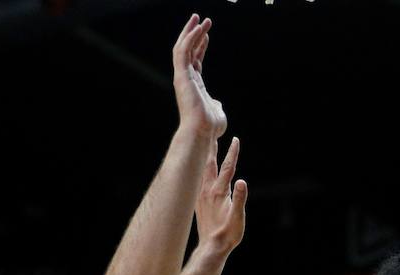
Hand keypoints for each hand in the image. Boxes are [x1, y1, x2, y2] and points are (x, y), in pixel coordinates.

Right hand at [172, 15, 226, 138]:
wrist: (202, 132)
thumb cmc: (210, 126)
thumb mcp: (217, 111)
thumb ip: (216, 104)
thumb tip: (218, 104)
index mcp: (194, 85)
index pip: (195, 60)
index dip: (200, 45)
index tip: (207, 33)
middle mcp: (186, 78)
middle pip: (188, 50)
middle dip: (194, 33)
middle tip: (202, 19)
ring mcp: (182, 76)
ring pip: (183, 47)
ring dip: (191, 31)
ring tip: (199, 18)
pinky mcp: (181, 76)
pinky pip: (183, 51)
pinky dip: (190, 38)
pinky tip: (199, 28)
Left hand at [195, 136, 247, 254]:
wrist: (212, 247)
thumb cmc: (228, 234)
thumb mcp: (238, 218)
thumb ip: (240, 199)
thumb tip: (242, 182)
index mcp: (219, 192)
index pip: (228, 168)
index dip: (233, 153)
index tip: (235, 139)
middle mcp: (208, 190)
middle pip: (211, 164)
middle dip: (213, 148)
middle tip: (212, 132)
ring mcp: (201, 195)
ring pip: (202, 170)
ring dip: (205, 157)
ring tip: (205, 146)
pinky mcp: (197, 201)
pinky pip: (197, 180)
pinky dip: (199, 170)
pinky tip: (198, 169)